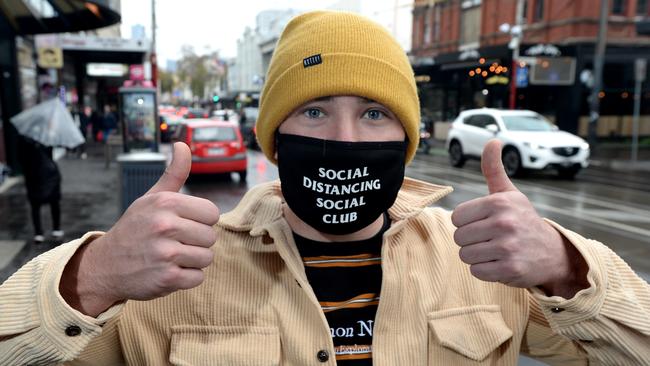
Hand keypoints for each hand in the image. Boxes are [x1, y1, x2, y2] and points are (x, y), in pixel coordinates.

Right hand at [60, 142, 219, 315]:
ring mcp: (165, 254)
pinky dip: (187, 277)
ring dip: (193, 260)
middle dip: (197, 242)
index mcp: (165, 203)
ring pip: (207, 258)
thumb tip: (182, 144)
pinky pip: (198, 278)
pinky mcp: (166, 279)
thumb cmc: (135, 228)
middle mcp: (165, 226)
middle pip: (211, 237)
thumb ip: (174, 173)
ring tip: (172, 256)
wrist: (105, 265)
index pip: (212, 213)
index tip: (183, 224)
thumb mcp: (151, 198)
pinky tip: (169, 271)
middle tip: (174, 243)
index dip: (201, 220)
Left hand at [451, 140, 586, 294]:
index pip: (456, 217)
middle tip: (490, 239)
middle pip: (458, 238)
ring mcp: (508, 247)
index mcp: (499, 203)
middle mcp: (503, 223)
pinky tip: (501, 263)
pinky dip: (485, 270)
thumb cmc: (522, 220)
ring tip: (495, 250)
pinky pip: (476, 271)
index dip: (466, 223)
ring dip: (476, 256)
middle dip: (470, 241)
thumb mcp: (509, 193)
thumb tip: (493, 140)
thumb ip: (494, 169)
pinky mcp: (510, 269)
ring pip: (465, 255)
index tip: (483, 223)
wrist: (552, 253)